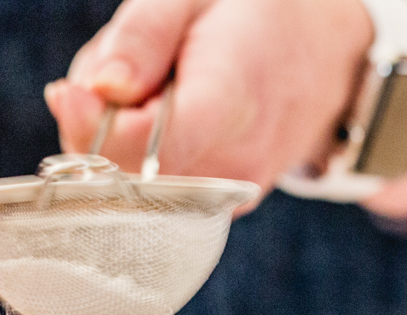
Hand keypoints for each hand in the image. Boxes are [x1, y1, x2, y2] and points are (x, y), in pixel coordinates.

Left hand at [45, 0, 406, 216]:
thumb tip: (96, 90)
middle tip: (125, 72)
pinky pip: (158, 189)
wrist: (337, 53)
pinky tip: (174, 112)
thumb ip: (142, 38)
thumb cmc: (263, 14)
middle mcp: (233, 165)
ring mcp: (233, 192)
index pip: (134, 147)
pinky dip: (147, 154)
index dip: (87, 123)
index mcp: (229, 103)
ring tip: (161, 86)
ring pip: (135, 184)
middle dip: (101, 126)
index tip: (69, 89)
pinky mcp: (226, 203)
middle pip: (123, 173)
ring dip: (123, 138)